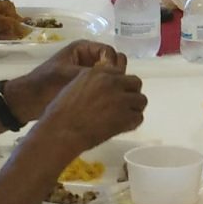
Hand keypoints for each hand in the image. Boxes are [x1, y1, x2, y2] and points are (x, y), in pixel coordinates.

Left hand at [8, 37, 123, 115]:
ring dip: (112, 84)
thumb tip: (116, 76)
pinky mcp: (86, 86)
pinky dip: (107, 92)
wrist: (27, 101)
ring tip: (110, 96)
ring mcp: (88, 72)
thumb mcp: (68, 75)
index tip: (110, 78)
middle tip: (112, 88)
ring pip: (110, 76)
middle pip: (113, 63)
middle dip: (115, 74)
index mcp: (83, 49)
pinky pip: (103, 86)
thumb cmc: (45, 84)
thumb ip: (92, 74)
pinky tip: (108, 102)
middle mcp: (88, 58)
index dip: (113, 64)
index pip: (109, 52)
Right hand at [30, 57, 147, 156]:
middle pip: (135, 83)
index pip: (120, 73)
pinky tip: (123, 127)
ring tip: (125, 117)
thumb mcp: (74, 86)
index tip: (116, 94)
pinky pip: (139, 118)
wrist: (61, 131)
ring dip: (135, 108)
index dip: (120, 85)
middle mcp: (112, 82)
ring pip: (141, 100)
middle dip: (132, 93)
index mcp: (98, 73)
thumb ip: (92, 83)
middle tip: (125, 105)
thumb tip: (103, 89)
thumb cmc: (61, 112)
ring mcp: (120, 99)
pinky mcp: (125, 117)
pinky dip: (132, 123)